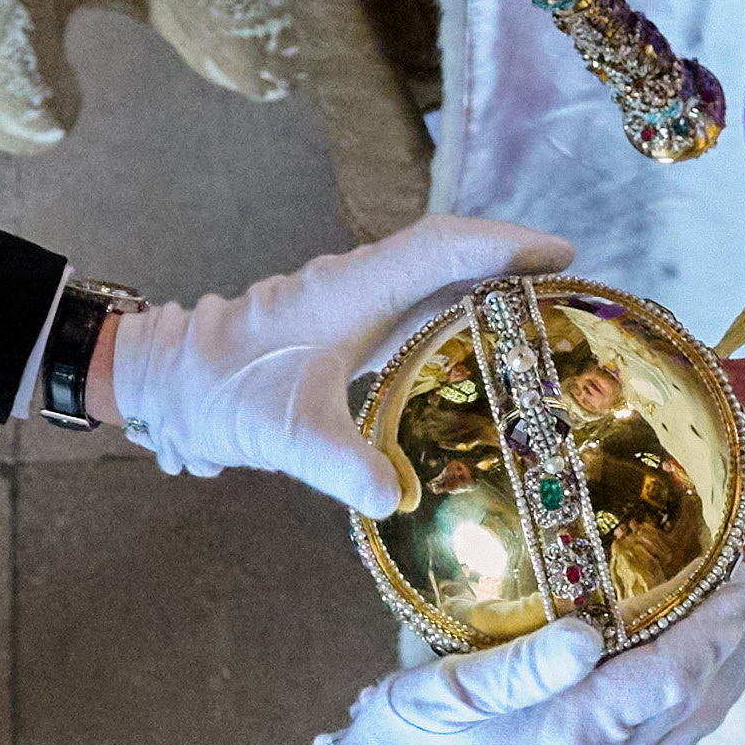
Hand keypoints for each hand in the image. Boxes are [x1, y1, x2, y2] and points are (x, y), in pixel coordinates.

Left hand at [102, 211, 568, 502]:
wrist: (168, 383)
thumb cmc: (222, 392)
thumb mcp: (283, 435)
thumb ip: (340, 464)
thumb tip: (393, 500)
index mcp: (349, 289)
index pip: (438, 247)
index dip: (501, 245)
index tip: (560, 253)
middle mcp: (357, 284)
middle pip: (448, 254)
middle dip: (511, 260)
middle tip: (576, 286)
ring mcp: (353, 303)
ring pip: (434, 277)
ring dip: (488, 284)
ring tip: (549, 310)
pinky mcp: (348, 327)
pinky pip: (417, 306)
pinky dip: (459, 313)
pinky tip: (486, 347)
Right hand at [301, 564, 744, 744]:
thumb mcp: (443, 693)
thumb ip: (522, 666)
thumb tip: (592, 635)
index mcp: (571, 734)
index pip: (670, 676)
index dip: (712, 629)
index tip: (738, 583)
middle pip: (691, 707)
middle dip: (730, 651)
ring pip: (682, 737)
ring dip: (720, 687)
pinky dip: (689, 719)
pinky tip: (687, 699)